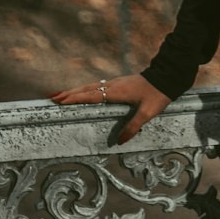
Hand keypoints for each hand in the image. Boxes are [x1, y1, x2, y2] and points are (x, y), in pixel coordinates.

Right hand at [49, 73, 170, 143]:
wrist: (167, 76)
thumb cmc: (158, 94)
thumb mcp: (148, 113)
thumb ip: (133, 127)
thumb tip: (119, 142)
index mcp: (116, 91)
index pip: (91, 95)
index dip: (75, 98)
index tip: (59, 100)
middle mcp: (113, 85)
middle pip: (86, 89)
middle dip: (69, 94)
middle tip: (52, 98)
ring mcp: (115, 83)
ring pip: (91, 86)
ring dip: (75, 91)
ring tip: (61, 95)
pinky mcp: (119, 83)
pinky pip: (97, 87)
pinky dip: (85, 90)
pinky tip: (83, 93)